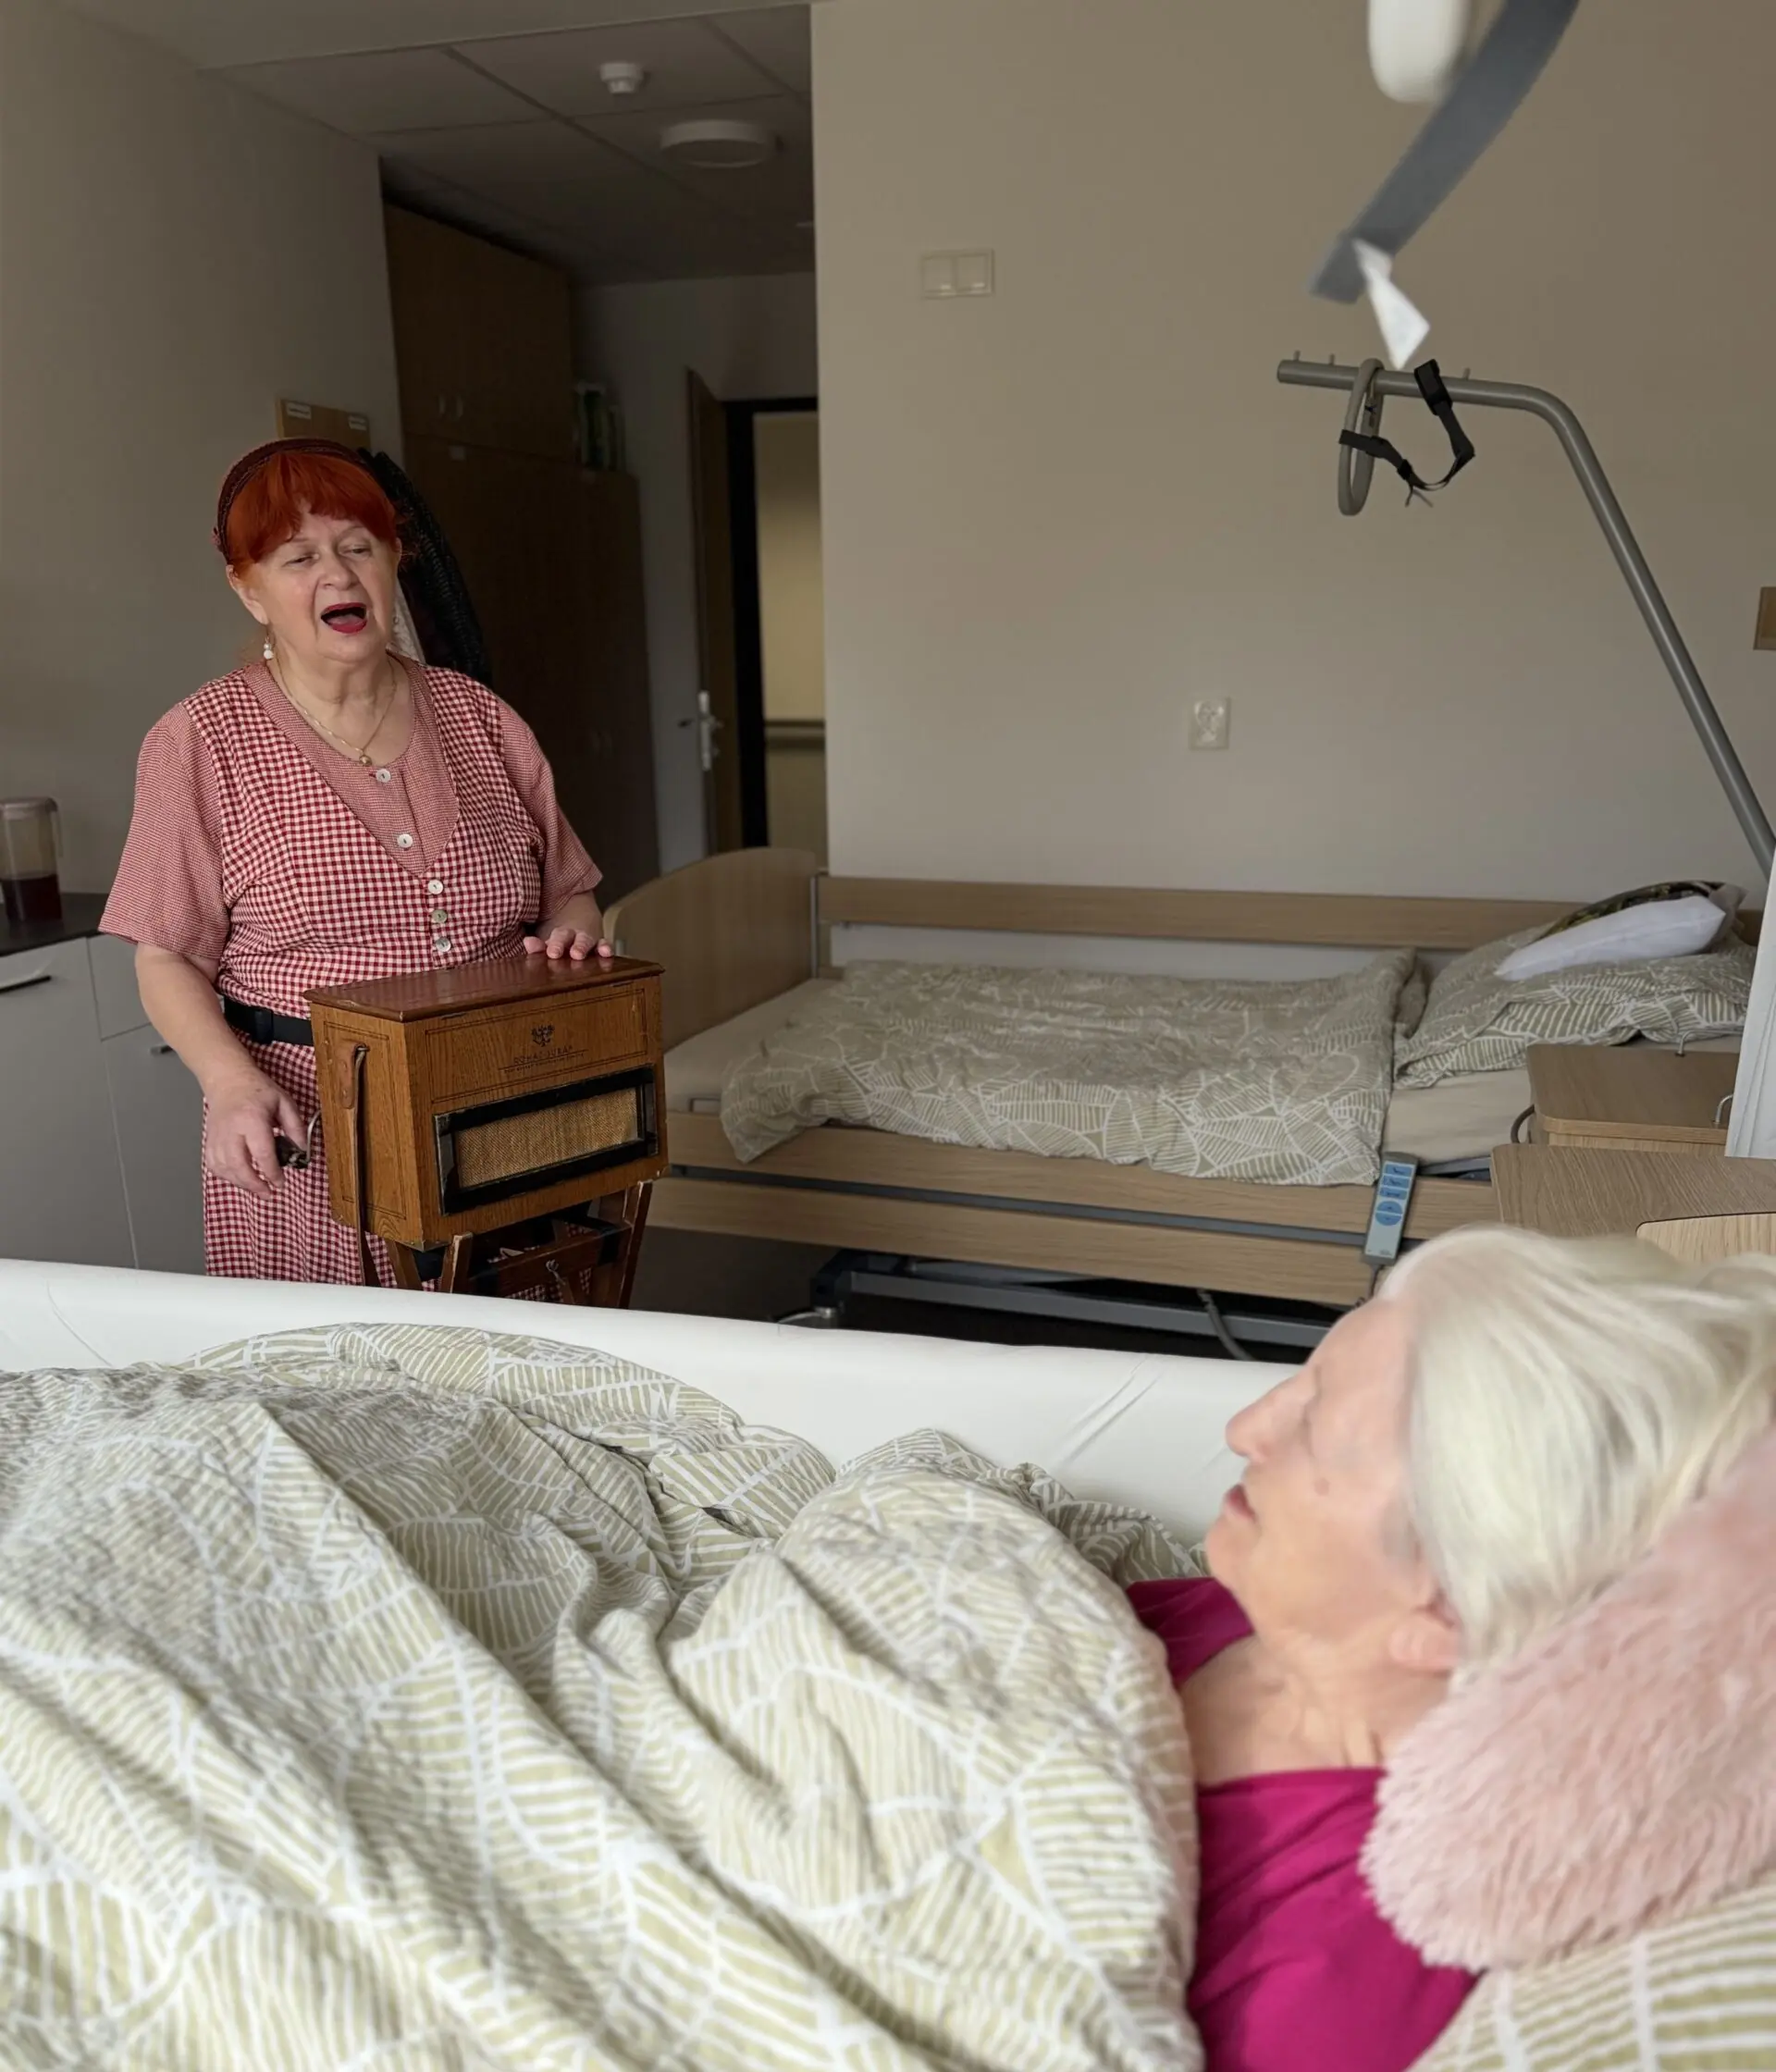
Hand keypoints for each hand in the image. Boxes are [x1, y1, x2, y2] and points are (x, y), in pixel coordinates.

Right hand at [203, 1066, 309, 1200]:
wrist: (227, 1079)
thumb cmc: (256, 1089)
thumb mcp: (284, 1102)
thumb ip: (295, 1127)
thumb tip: (302, 1150)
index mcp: (252, 1119)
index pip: (261, 1152)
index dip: (272, 1172)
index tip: (281, 1183)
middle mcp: (231, 1130)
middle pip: (238, 1165)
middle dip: (254, 1184)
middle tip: (268, 1193)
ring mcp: (217, 1136)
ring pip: (224, 1168)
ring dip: (241, 1183)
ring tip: (258, 1189)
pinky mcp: (209, 1141)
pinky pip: (214, 1165)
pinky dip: (227, 1176)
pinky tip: (240, 1179)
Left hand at [523, 925, 615, 963]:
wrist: (579, 910)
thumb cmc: (560, 935)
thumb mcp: (547, 939)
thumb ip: (537, 945)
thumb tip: (528, 943)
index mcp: (553, 936)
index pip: (543, 941)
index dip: (538, 945)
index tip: (533, 946)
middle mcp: (569, 935)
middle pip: (562, 936)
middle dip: (558, 944)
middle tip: (554, 952)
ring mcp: (586, 938)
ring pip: (583, 940)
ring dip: (581, 946)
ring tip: (577, 954)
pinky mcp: (600, 942)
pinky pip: (604, 944)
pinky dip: (606, 947)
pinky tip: (606, 952)